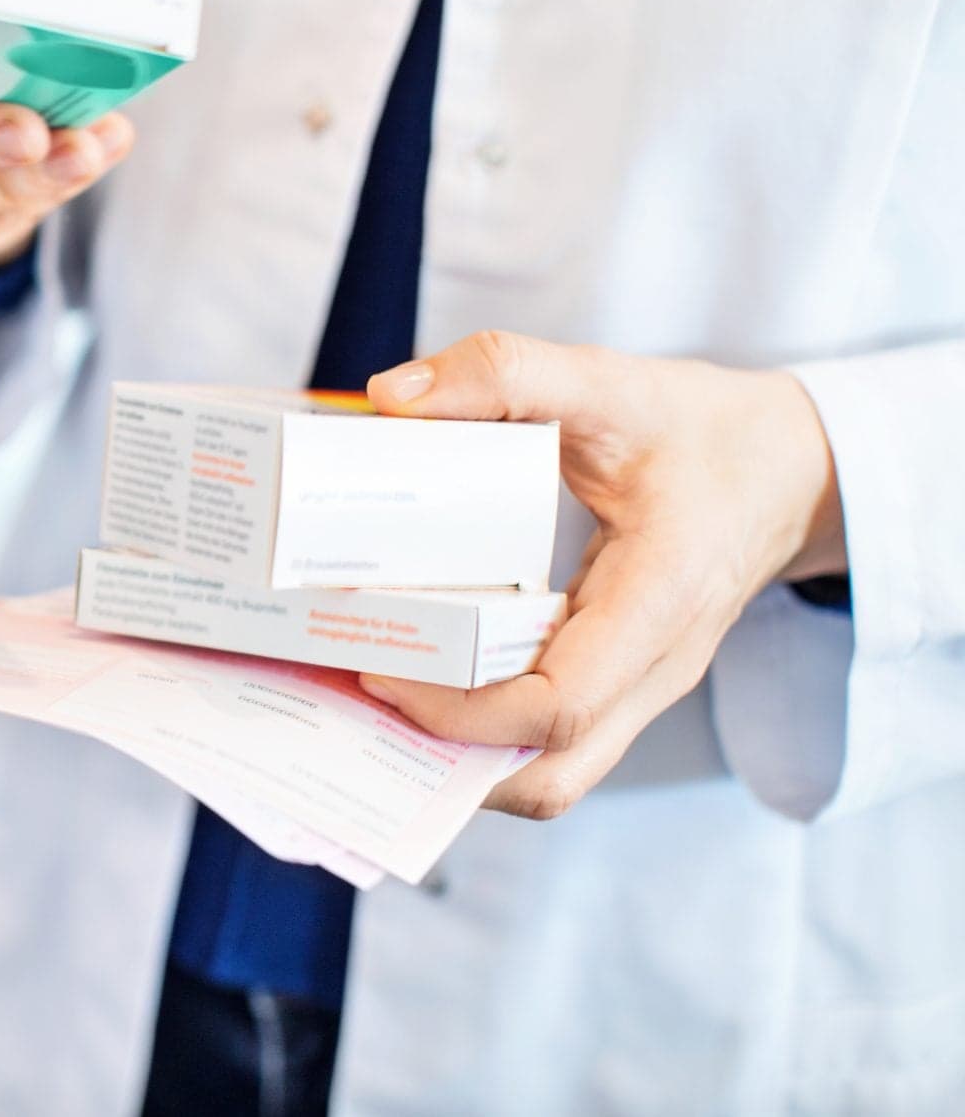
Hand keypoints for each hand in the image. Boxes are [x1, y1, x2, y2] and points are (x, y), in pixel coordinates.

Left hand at [359, 332, 847, 819]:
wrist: (789, 470)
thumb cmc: (702, 430)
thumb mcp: (609, 381)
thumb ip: (506, 373)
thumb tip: (392, 397)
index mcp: (661, 600)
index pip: (559, 704)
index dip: (459, 710)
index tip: (380, 666)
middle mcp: (656, 668)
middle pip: (551, 774)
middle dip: (445, 758)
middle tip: (358, 693)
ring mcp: (640, 689)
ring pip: (551, 772)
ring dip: (460, 758)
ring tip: (374, 700)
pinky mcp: (620, 685)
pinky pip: (550, 740)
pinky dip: (483, 733)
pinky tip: (422, 683)